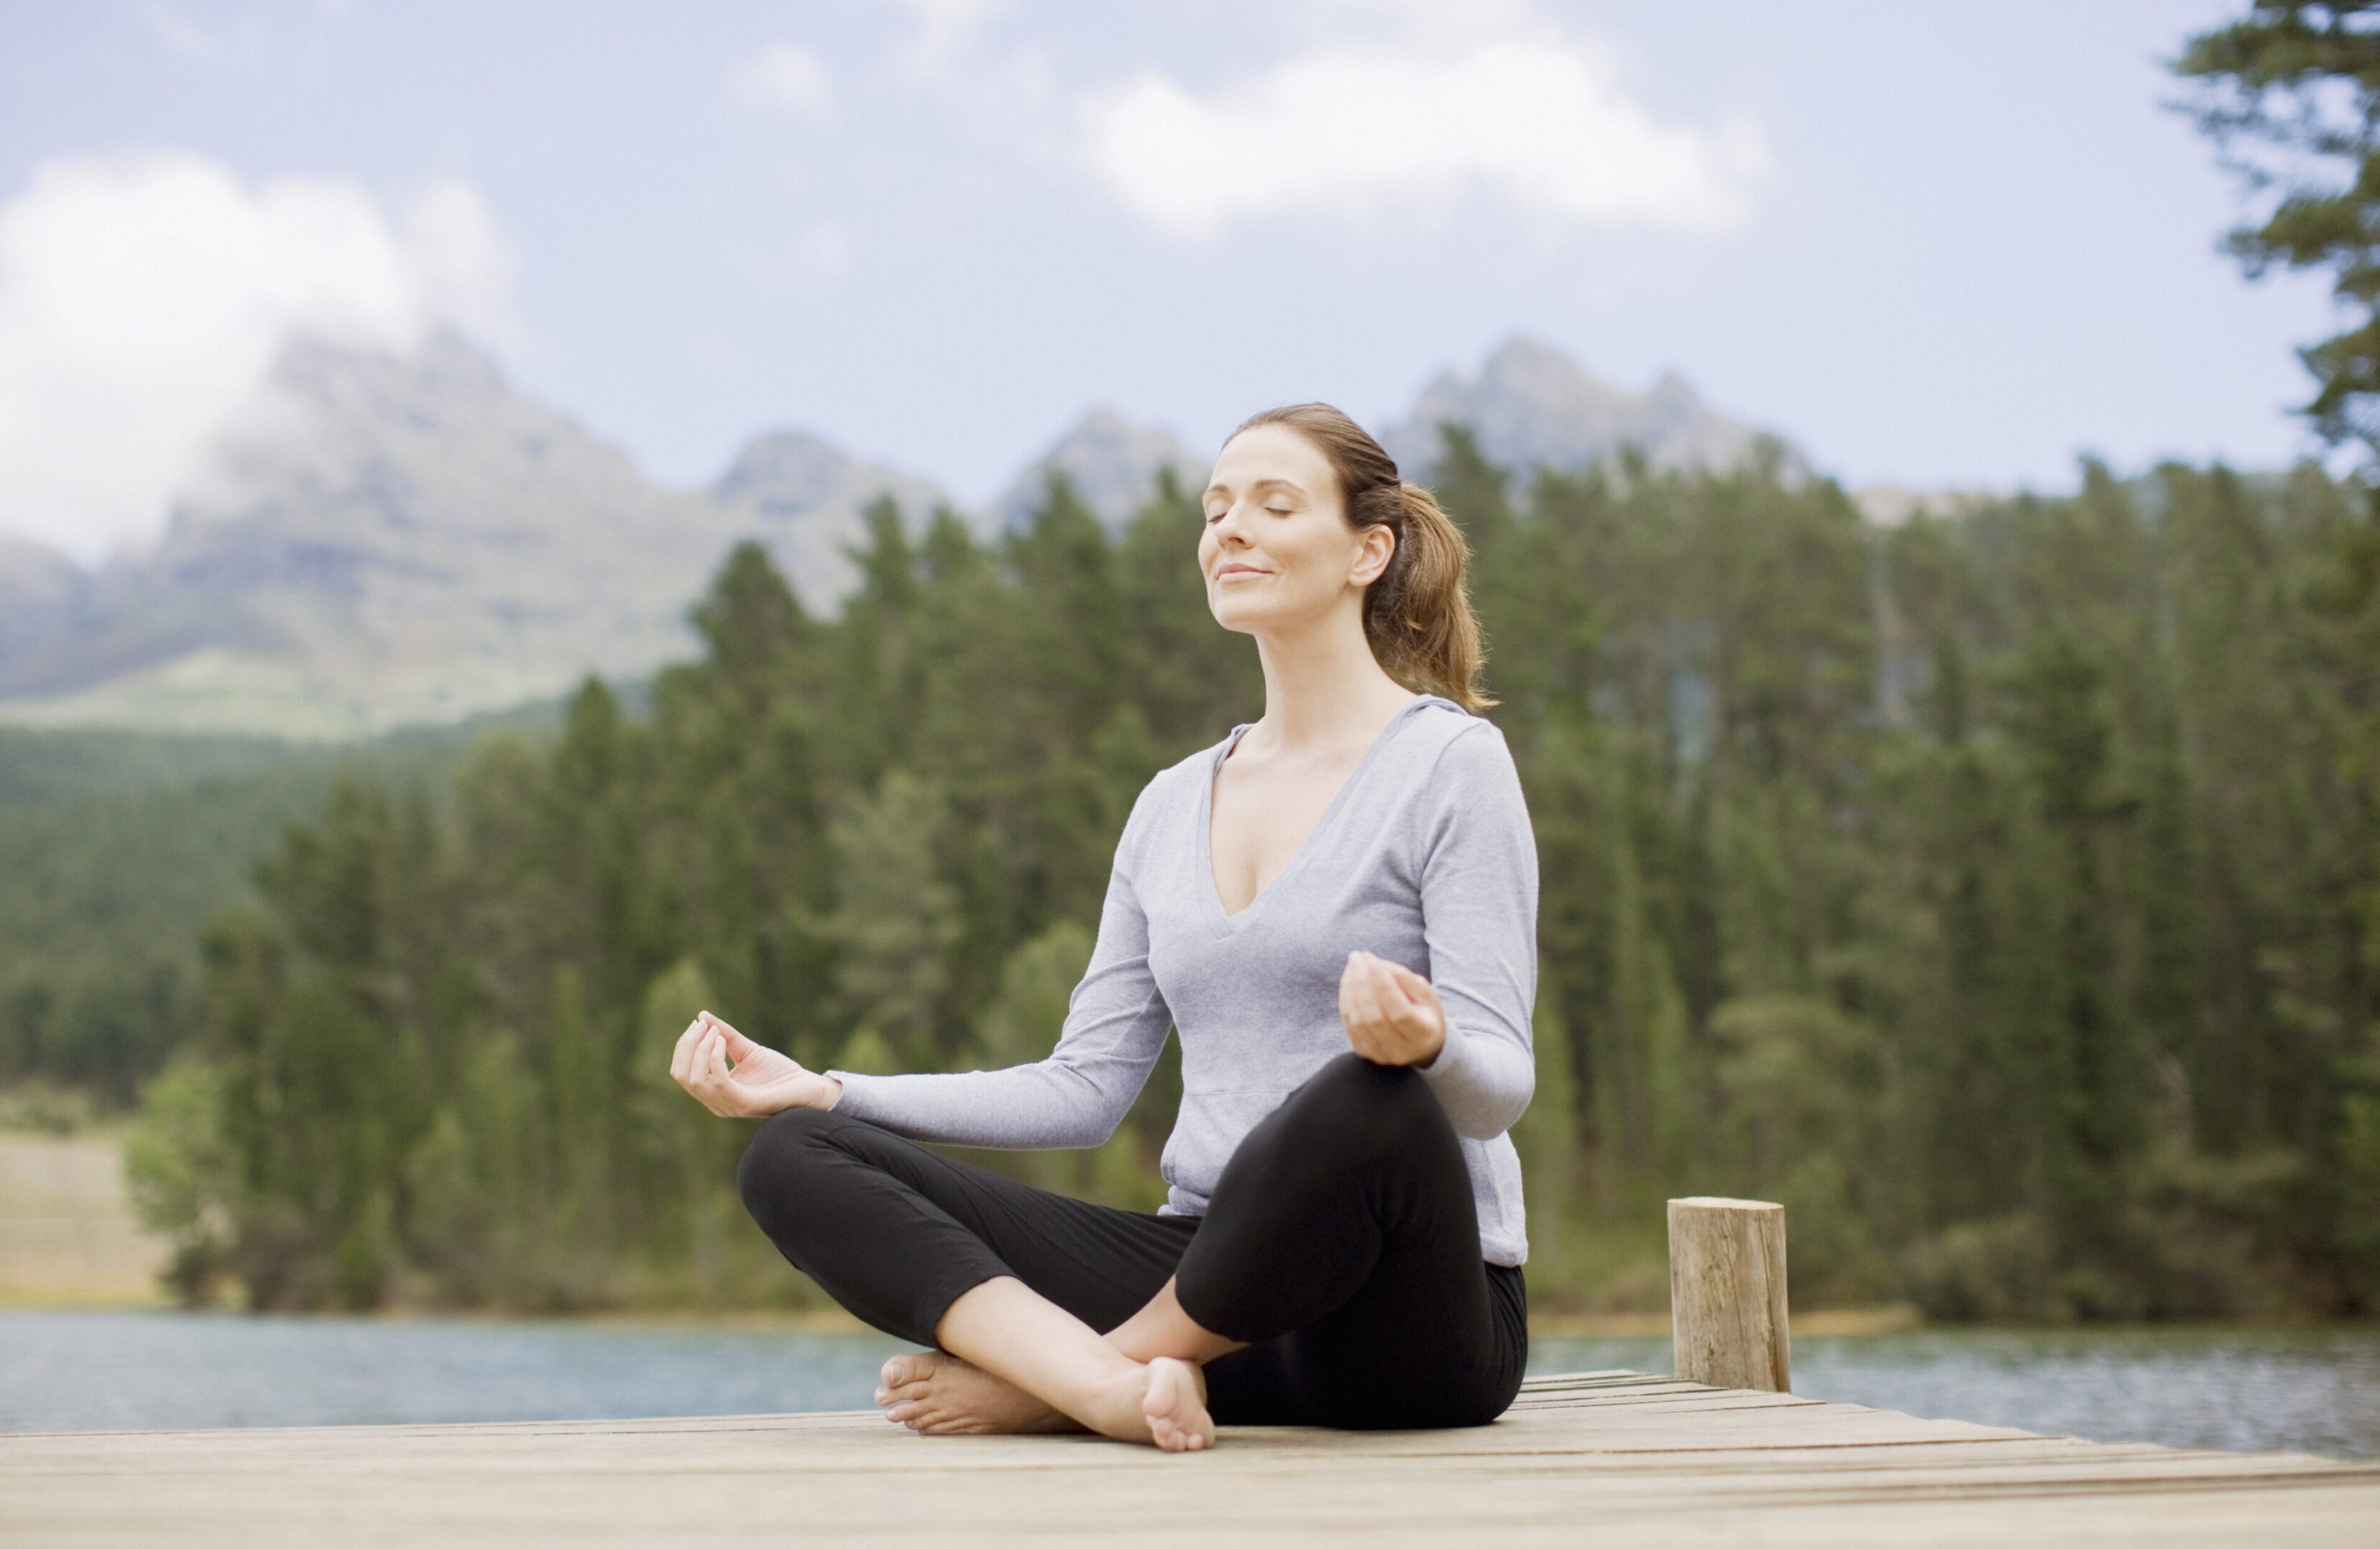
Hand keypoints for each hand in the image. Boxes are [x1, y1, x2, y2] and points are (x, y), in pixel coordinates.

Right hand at [669, 1010, 842, 1117]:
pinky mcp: (744, 1103)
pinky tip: (722, 1042)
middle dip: (688, 1045)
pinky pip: (717, 1081)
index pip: (680, 1071)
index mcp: (713, 1091)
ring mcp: (728, 1105)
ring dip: (701, 1050)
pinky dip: (715, 1058)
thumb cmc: (779, 1073)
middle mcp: (716, 1102)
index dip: (685, 1045)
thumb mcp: (747, 1050)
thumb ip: (726, 1036)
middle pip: (682, 1075)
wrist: (808, 1088)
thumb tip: (702, 1016)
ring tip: (715, 1032)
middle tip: (703, 1025)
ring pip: (695, 1079)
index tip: (699, 1022)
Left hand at [1339, 950, 1446, 1067]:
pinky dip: (1346, 999)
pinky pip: (1349, 1023)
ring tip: (1353, 964)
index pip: (1400, 1012)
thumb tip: (1379, 965)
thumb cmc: (1424, 1013)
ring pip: (1357, 1021)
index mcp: (1423, 1035)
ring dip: (1350, 988)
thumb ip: (1406, 979)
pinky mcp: (1363, 1051)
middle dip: (1362, 982)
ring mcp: (1379, 1054)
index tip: (1372, 959)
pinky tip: (1349, 980)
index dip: (1383, 985)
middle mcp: (1400, 1050)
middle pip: (1374, 1017)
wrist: (1420, 1044)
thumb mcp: (1427, 994)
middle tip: (1358, 957)